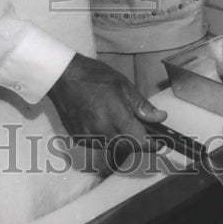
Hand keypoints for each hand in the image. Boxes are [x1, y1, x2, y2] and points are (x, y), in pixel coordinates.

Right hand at [47, 54, 167, 155]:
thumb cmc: (93, 76)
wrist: (62, 77)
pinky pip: (98, 144)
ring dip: (121, 139)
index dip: (152, 144)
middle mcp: (101, 130)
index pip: (139, 141)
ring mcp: (88, 136)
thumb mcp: (122, 85)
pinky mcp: (78, 138)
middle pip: (127, 147)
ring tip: (117, 119)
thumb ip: (141, 105)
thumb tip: (160, 117)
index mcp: (115, 115)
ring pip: (113, 147)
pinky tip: (102, 120)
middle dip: (137, 141)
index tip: (159, 143)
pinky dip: (105, 137)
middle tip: (140, 128)